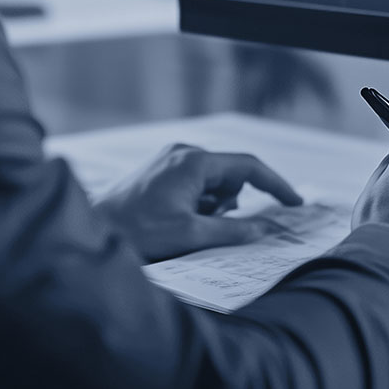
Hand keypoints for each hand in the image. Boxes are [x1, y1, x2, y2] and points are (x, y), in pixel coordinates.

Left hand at [92, 143, 303, 261]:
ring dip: (213, 207)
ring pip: (213, 182)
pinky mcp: (161, 169)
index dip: (276, 185)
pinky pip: (196, 184)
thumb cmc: (138, 233)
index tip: (295, 205)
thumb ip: (233, 230)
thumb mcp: (191, 235)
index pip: (249, 166)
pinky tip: (175, 222)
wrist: (93, 230)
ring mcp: (170, 159)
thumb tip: (266, 230)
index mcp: (194, 161)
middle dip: (230, 204)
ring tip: (185, 228)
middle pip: (230, 176)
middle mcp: (184, 152)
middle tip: (207, 228)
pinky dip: (198, 204)